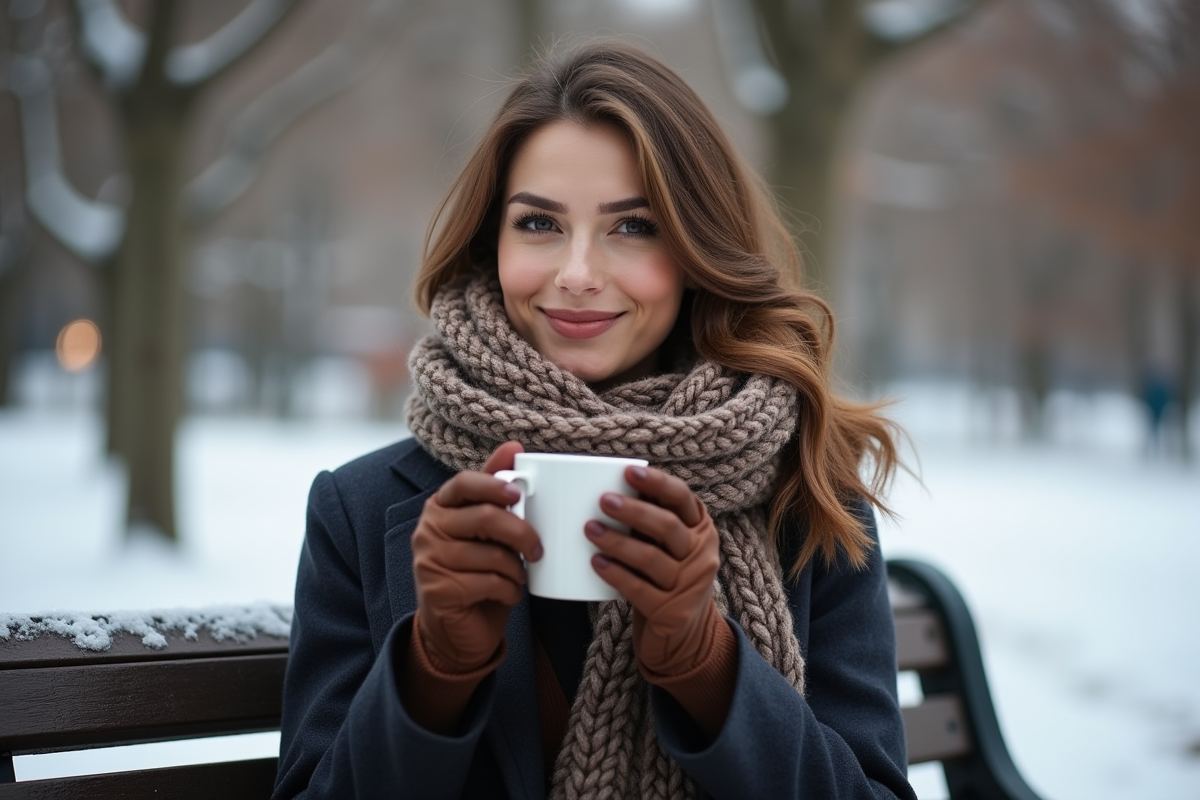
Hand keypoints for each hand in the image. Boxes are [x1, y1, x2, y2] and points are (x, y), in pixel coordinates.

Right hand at [411, 441, 542, 671]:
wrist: (456, 629)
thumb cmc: (476, 570)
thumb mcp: (487, 529)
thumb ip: (495, 491)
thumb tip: (514, 446)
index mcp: (440, 507)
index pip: (463, 483)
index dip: (492, 484)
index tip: (518, 493)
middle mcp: (427, 530)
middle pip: (484, 518)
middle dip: (521, 532)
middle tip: (538, 548)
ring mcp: (429, 561)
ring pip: (491, 554)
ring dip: (516, 568)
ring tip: (518, 575)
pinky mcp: (438, 591)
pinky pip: (489, 582)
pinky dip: (510, 590)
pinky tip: (508, 593)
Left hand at [585, 466, 721, 676]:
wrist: (685, 634)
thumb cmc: (665, 575)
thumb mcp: (667, 545)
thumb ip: (650, 519)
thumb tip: (607, 483)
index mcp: (700, 528)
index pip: (683, 498)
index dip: (657, 483)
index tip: (629, 471)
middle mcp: (702, 554)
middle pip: (667, 527)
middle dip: (633, 511)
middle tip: (603, 500)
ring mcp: (690, 584)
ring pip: (651, 558)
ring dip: (618, 541)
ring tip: (590, 529)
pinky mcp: (673, 612)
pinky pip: (640, 589)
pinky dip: (616, 574)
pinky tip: (597, 562)